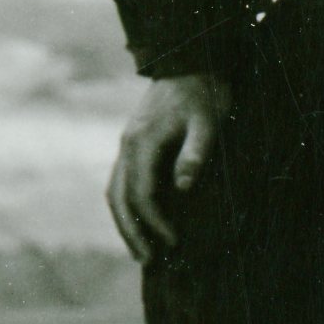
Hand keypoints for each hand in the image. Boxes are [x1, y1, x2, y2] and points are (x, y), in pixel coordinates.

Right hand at [107, 75, 231, 259]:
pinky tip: (138, 222)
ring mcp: (126, 143)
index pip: (142, 193)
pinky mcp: (132, 142)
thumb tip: (181, 187)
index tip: (174, 241)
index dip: (155, 222)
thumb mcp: (208, 121)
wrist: (190, 61)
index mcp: (142, 140)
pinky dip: (125, 206)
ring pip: (114, 192)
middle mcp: (127, 144)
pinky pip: (120, 181)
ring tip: (140, 252)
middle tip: (148, 262)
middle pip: (119, 198)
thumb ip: (196, 153)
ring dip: (124, 224)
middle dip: (132, 232)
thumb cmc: (205, 92)